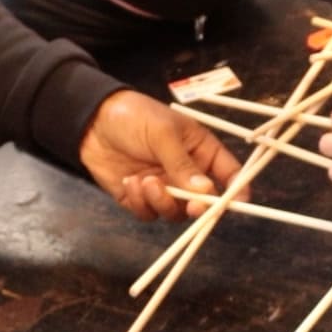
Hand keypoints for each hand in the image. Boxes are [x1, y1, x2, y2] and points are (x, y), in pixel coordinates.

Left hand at [78, 90, 243, 221]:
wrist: (92, 122)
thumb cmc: (136, 117)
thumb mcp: (164, 134)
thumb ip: (183, 165)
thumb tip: (206, 193)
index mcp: (201, 150)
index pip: (227, 173)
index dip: (237, 188)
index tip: (239, 203)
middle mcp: (186, 173)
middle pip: (203, 201)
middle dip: (198, 206)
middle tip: (191, 206)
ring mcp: (164, 188)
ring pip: (175, 212)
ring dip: (162, 202)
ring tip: (145, 181)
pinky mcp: (140, 199)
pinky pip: (149, 214)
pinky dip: (141, 203)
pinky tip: (129, 181)